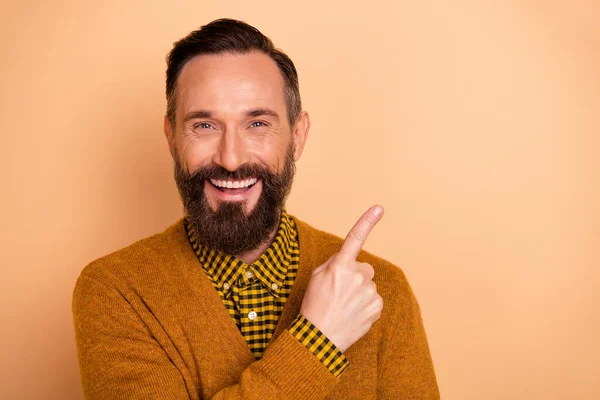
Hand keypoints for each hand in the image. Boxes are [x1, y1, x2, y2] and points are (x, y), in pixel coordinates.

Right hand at [300, 205, 384, 352]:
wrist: (320, 338)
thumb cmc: (314, 306)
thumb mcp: (315, 278)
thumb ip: (333, 263)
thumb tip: (348, 260)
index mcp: (340, 266)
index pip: (355, 239)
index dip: (367, 222)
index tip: (379, 208)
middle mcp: (358, 276)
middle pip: (364, 268)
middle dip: (355, 276)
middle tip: (339, 292)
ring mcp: (370, 292)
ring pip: (369, 285)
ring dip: (360, 292)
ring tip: (344, 306)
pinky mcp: (377, 306)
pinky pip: (374, 299)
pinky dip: (366, 304)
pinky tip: (353, 313)